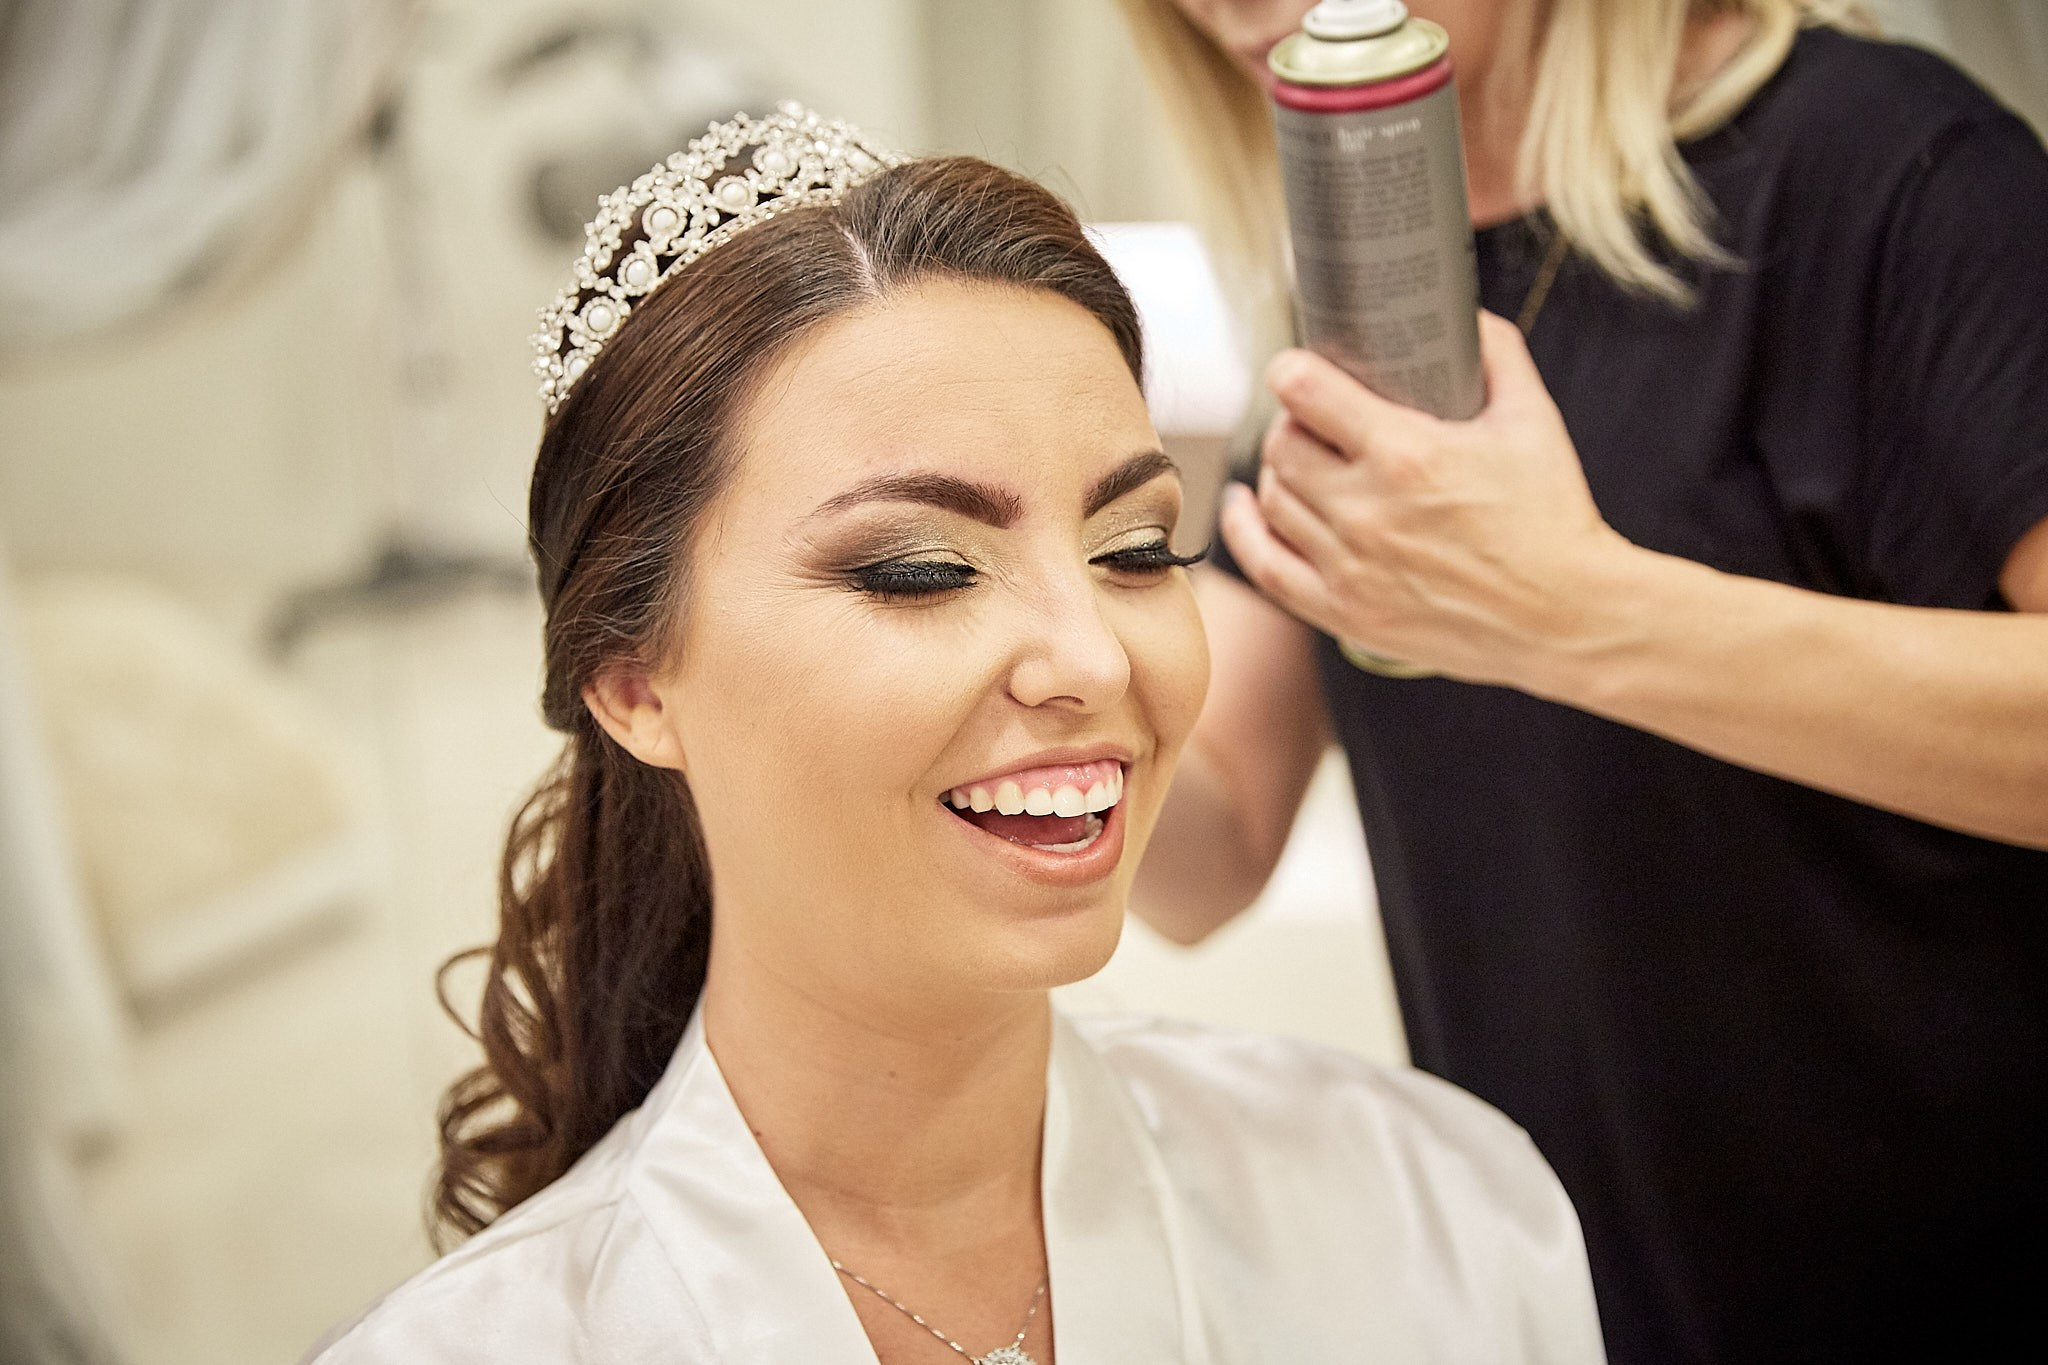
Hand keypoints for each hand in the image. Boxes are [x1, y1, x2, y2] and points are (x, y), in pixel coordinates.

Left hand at [1221, 311, 1637, 687]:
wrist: (1568, 619)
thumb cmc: (1552, 516)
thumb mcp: (1534, 419)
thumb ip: (1496, 353)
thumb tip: (1460, 311)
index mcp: (1406, 455)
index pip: (1305, 391)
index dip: (1291, 370)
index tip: (1298, 368)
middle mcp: (1366, 512)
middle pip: (1282, 445)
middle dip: (1291, 421)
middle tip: (1314, 418)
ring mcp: (1350, 567)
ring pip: (1273, 498)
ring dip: (1277, 470)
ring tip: (1301, 459)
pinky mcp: (1345, 613)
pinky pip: (1265, 566)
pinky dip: (1245, 529)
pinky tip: (1245, 503)